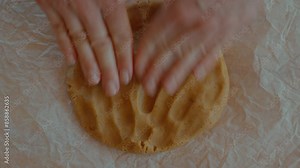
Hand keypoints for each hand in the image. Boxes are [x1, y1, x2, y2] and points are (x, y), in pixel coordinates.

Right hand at [36, 0, 132, 95]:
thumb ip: (120, 4)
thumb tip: (135, 17)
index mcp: (108, 0)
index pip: (120, 35)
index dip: (124, 58)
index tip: (127, 76)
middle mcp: (87, 7)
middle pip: (101, 44)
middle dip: (108, 69)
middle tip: (112, 89)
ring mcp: (67, 7)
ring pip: (79, 40)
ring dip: (87, 63)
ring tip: (94, 81)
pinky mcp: (49, 5)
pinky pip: (58, 30)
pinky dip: (65, 46)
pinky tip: (71, 61)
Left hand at [135, 0, 261, 95]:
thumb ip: (166, 12)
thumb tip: (151, 35)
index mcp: (177, 10)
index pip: (155, 38)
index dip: (144, 56)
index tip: (137, 70)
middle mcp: (194, 22)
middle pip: (170, 51)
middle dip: (156, 71)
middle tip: (147, 87)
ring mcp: (213, 28)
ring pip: (192, 54)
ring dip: (177, 73)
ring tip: (167, 88)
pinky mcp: (230, 31)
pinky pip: (216, 50)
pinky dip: (206, 63)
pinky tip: (197, 76)